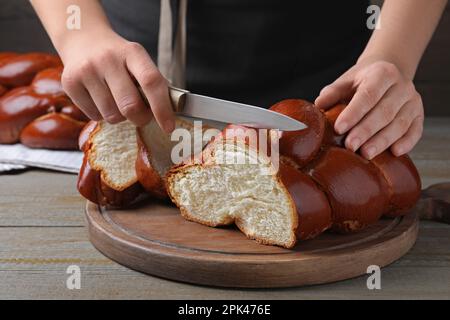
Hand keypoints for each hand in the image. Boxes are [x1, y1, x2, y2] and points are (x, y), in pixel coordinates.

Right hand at [59, 29, 174, 131]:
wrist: (83, 40)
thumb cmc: (120, 58)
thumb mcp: (139, 61)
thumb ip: (154, 84)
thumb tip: (169, 114)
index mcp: (133, 52)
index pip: (151, 82)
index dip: (162, 108)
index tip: (169, 126)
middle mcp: (108, 59)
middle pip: (130, 106)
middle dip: (141, 118)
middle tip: (142, 116)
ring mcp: (86, 71)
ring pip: (112, 115)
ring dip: (120, 117)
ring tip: (117, 100)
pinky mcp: (70, 84)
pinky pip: (94, 116)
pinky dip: (102, 114)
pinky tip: (101, 98)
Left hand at [315, 60, 423, 159]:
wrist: (388, 74)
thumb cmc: (362, 82)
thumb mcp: (346, 81)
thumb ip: (332, 92)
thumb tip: (318, 104)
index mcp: (382, 73)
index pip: (368, 95)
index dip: (353, 113)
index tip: (339, 128)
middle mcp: (402, 86)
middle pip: (384, 112)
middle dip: (366, 131)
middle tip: (350, 146)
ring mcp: (413, 101)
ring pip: (400, 123)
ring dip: (383, 140)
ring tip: (366, 154)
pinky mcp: (419, 115)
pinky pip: (415, 131)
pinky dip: (407, 143)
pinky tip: (395, 153)